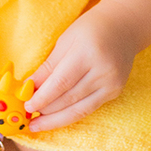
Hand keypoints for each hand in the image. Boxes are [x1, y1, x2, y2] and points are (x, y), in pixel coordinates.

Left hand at [25, 3, 137, 131]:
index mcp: (88, 52)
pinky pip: (89, 108)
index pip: (61, 82)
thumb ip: (48, 67)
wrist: (123, 27)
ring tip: (39, 124)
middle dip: (47, 110)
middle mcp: (103, 70)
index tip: (27, 106)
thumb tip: (29, 88)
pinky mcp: (115, 91)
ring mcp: (112, 83)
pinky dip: (71, 114)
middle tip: (29, 117)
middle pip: (70, 98)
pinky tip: (57, 118)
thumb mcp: (64, 41)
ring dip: (57, 119)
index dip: (42, 98)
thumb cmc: (89, 29)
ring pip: (80, 109)